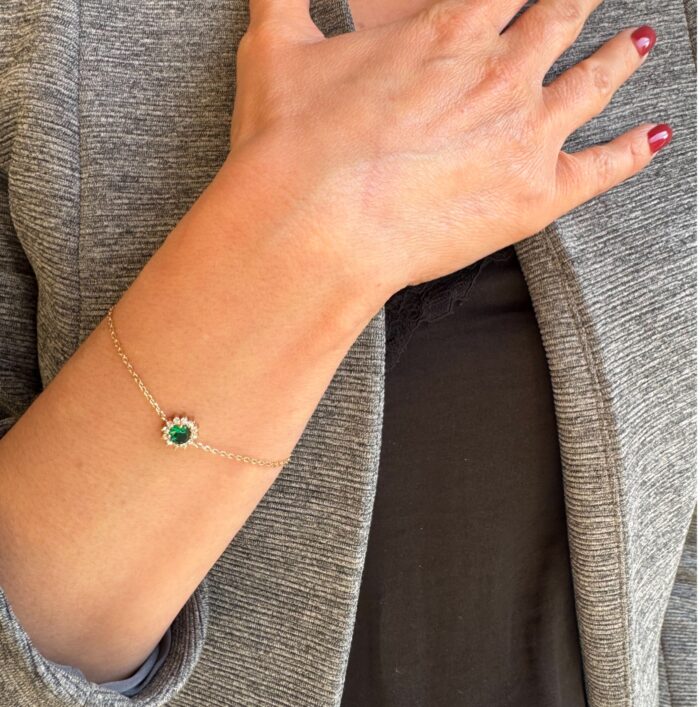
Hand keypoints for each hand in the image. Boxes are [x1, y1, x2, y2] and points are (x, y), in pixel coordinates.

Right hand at [225, 0, 668, 298]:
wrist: (314, 226)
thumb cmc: (292, 145)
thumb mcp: (273, 52)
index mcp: (445, 29)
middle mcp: (498, 71)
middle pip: (560, 17)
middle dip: (577, 1)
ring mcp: (524, 131)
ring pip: (591, 80)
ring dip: (616, 57)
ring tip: (637, 42)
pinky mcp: (534, 196)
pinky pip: (603, 167)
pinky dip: (633, 151)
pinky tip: (653, 138)